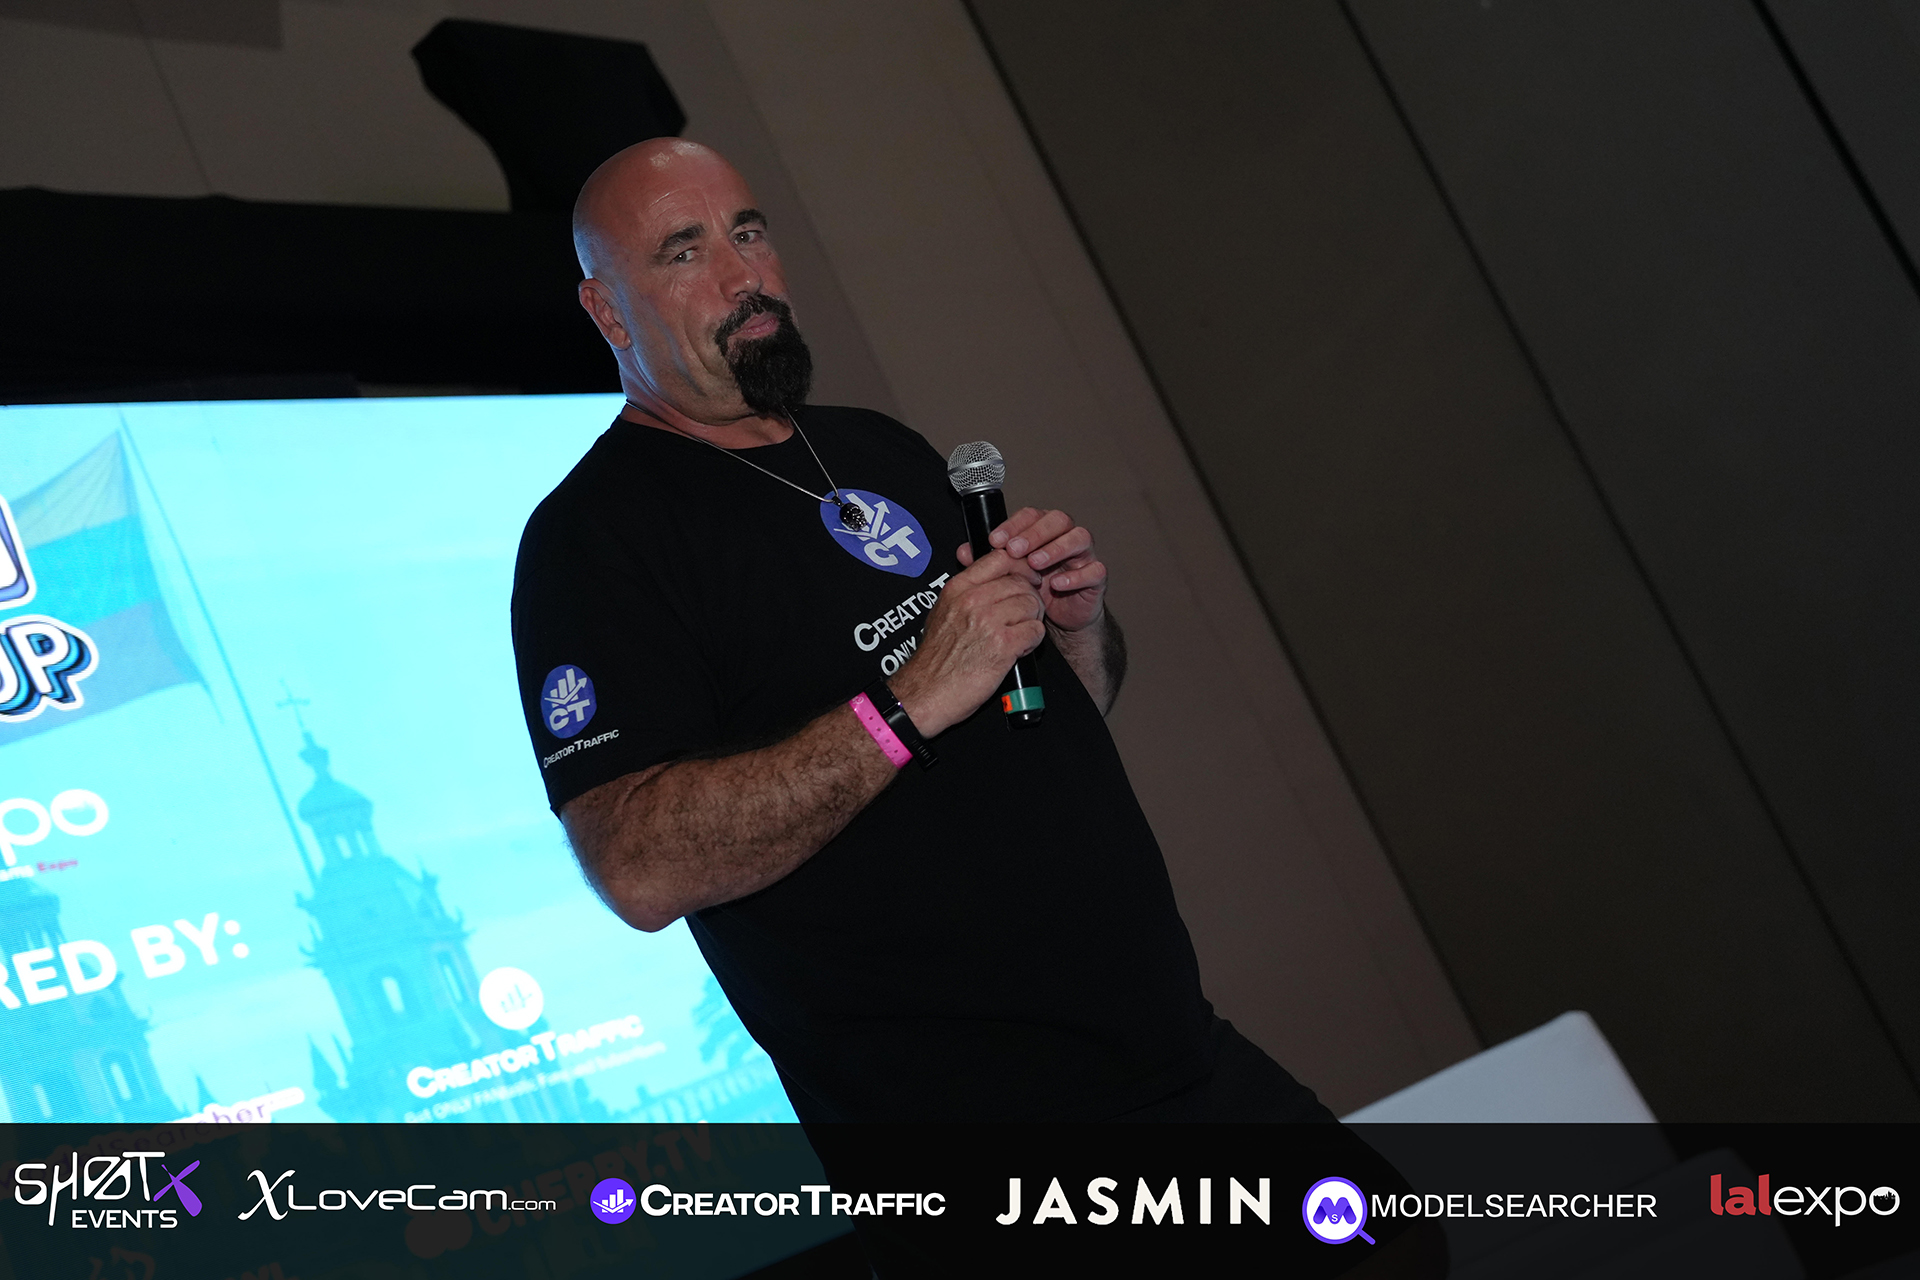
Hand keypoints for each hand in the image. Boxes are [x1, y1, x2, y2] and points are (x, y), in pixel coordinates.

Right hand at [890, 547, 1045, 736]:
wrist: (927, 693)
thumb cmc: (935, 660)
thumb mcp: (942, 613)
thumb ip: (965, 593)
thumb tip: (993, 580)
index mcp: (957, 589)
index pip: (1000, 558)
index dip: (1021, 566)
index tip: (1026, 578)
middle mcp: (972, 600)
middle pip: (1021, 583)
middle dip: (1029, 599)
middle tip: (1024, 616)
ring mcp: (988, 621)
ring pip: (1031, 605)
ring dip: (1032, 620)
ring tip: (1020, 635)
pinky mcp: (1003, 645)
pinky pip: (1035, 630)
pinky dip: (1033, 640)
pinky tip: (1020, 649)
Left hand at [956, 506, 1107, 632]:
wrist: (1060, 621)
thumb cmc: (1036, 591)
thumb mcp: (1009, 576)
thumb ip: (988, 561)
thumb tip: (964, 551)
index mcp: (1042, 532)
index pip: (1031, 515)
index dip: (1014, 524)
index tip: (996, 540)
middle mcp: (1064, 537)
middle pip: (1057, 519)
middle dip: (1034, 533)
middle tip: (1015, 550)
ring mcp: (1083, 555)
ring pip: (1079, 537)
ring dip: (1055, 548)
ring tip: (1035, 563)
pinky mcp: (1096, 576)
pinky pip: (1094, 569)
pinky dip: (1076, 575)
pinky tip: (1057, 583)